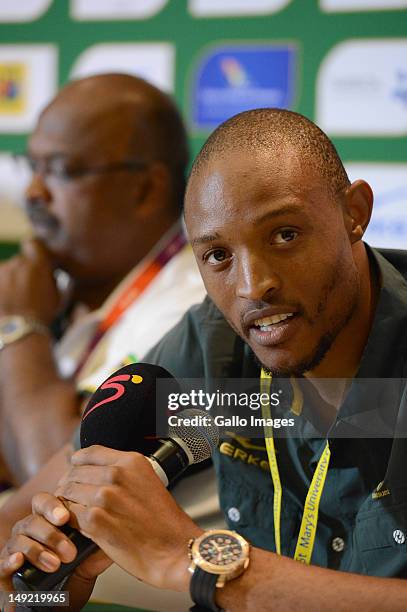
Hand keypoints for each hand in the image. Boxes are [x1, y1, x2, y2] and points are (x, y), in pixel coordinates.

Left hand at [0, 239, 60, 323]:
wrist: (18, 329)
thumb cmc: (41, 314)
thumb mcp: (57, 295)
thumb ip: (51, 278)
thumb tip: (46, 273)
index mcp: (37, 263)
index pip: (33, 244)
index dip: (33, 250)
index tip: (33, 259)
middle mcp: (17, 262)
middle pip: (18, 261)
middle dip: (21, 272)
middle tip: (25, 290)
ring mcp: (1, 271)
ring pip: (5, 272)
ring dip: (8, 281)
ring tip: (13, 300)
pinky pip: (0, 282)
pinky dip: (1, 289)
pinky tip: (6, 301)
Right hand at [0, 492, 111, 606]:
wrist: (57, 605)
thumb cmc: (74, 575)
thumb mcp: (91, 558)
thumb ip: (101, 541)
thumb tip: (120, 528)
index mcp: (49, 520)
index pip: (48, 501)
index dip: (56, 506)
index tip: (67, 517)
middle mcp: (30, 530)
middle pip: (34, 518)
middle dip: (50, 532)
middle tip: (68, 549)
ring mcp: (15, 548)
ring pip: (20, 538)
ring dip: (38, 551)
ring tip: (56, 564)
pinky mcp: (4, 570)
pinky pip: (2, 561)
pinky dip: (9, 560)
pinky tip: (18, 560)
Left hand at [56, 445, 202, 591]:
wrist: (174, 549)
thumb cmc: (164, 523)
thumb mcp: (148, 483)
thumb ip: (124, 475)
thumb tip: (98, 474)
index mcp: (131, 462)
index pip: (90, 452)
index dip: (78, 464)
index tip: (75, 471)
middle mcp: (117, 474)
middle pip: (74, 472)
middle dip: (69, 486)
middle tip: (69, 498)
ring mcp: (105, 495)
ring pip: (68, 493)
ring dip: (68, 504)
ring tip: (72, 514)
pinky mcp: (96, 519)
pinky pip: (69, 515)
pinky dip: (71, 522)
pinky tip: (79, 528)